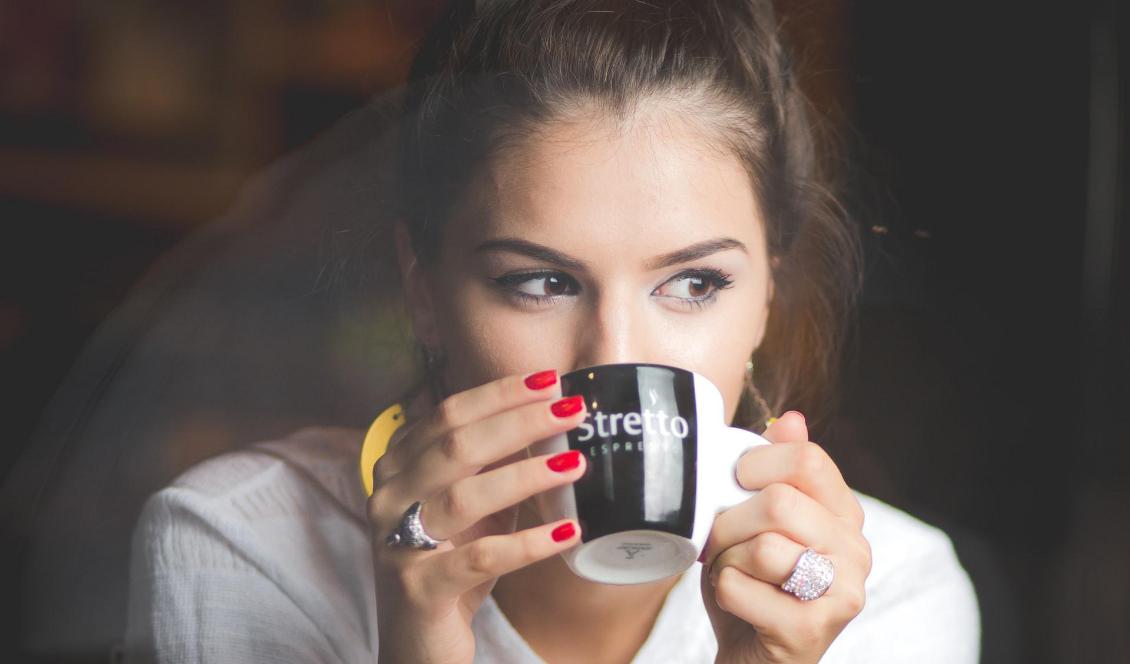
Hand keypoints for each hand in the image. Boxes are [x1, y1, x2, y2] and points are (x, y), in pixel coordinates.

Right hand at [367, 371, 587, 663]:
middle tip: (574, 410)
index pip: (449, 414)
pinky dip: (528, 543)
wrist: (417, 643)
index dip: (500, 394)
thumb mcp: (472, 507)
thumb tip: (550, 420)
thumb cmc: (450, 564)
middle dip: (520, 421)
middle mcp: (389, 497)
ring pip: (464, 495)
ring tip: (576, 465)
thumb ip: (495, 466)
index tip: (550, 381)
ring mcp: (397, 542)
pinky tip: (568, 532)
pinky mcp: (419, 589)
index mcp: (398, 466)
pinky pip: (479, 559)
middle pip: (456, 444)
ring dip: (526, 476)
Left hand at [700, 412, 871, 663]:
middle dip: (730, 520)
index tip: (735, 486)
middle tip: (722, 540)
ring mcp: (842, 593)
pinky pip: (740, 587)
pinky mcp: (813, 631)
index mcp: (845, 513)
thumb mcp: (757, 519)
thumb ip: (774, 469)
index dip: (754, 466)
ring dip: (726, 558)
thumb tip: (791, 418)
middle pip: (779, 501)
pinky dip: (722, 592)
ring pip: (763, 545)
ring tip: (734, 573)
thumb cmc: (753, 584)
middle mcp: (856, 550)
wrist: (751, 658)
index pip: (806, 459)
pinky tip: (738, 603)